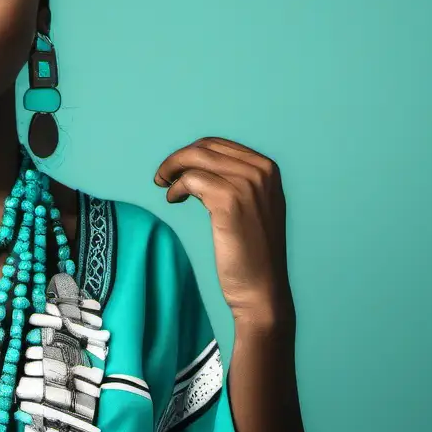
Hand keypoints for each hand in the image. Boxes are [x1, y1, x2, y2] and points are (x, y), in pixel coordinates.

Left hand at [153, 137, 292, 326]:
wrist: (261, 287)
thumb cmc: (252, 251)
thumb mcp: (253, 205)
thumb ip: (236, 180)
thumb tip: (199, 162)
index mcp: (268, 168)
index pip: (218, 144)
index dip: (191, 154)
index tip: (177, 169)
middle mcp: (261, 171)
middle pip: (204, 147)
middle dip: (177, 159)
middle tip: (162, 178)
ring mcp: (248, 184)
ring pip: (195, 159)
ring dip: (172, 170)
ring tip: (165, 187)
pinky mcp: (230, 201)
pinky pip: (191, 180)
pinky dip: (176, 188)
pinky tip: (174, 200)